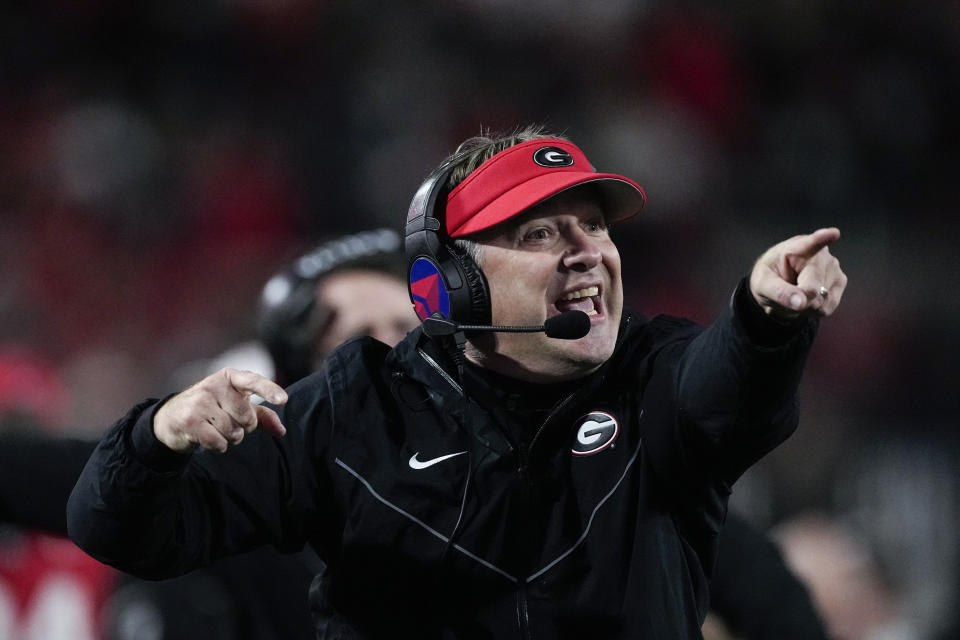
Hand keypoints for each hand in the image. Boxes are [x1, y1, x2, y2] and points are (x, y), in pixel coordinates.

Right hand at [154, 368, 287, 452]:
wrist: (171, 419)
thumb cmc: (211, 410)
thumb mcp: (236, 407)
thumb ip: (261, 416)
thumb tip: (281, 431)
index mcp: (229, 377)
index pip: (253, 380)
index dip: (269, 390)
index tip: (283, 400)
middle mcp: (214, 385)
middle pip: (246, 417)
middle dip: (243, 427)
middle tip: (228, 422)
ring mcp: (200, 401)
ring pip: (233, 431)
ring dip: (230, 438)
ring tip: (215, 429)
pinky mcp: (189, 420)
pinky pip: (219, 442)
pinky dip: (218, 446)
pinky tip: (208, 438)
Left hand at [749, 227, 846, 319]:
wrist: (778, 283)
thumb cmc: (770, 278)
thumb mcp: (763, 285)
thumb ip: (779, 292)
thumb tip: (801, 303)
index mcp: (797, 247)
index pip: (811, 242)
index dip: (823, 238)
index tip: (833, 234)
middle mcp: (820, 254)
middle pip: (814, 288)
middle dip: (800, 299)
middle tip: (788, 292)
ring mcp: (834, 267)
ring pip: (823, 300)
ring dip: (808, 305)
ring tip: (798, 292)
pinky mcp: (840, 281)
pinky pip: (829, 306)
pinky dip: (816, 309)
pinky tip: (809, 298)